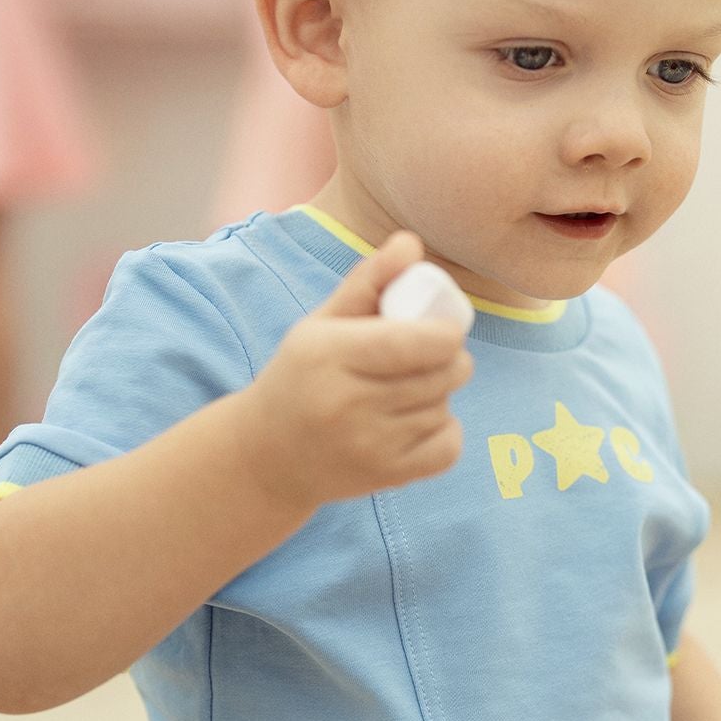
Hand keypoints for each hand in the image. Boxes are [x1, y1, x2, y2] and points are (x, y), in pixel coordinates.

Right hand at [239, 231, 473, 514]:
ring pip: (444, 408)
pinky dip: (445, 432)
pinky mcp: (386, 477)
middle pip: (442, 374)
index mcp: (331, 354)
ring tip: (410, 389)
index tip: (444, 329)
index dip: (449, 333)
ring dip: (441, 395)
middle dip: (451, 360)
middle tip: (434, 355)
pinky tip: (420, 421)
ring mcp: (369, 445)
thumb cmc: (301, 376)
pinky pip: (448, 448)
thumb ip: (368, 281)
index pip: (420, 343)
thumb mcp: (322, 324)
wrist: (268, 456)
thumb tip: (410, 243)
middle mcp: (348, 403)